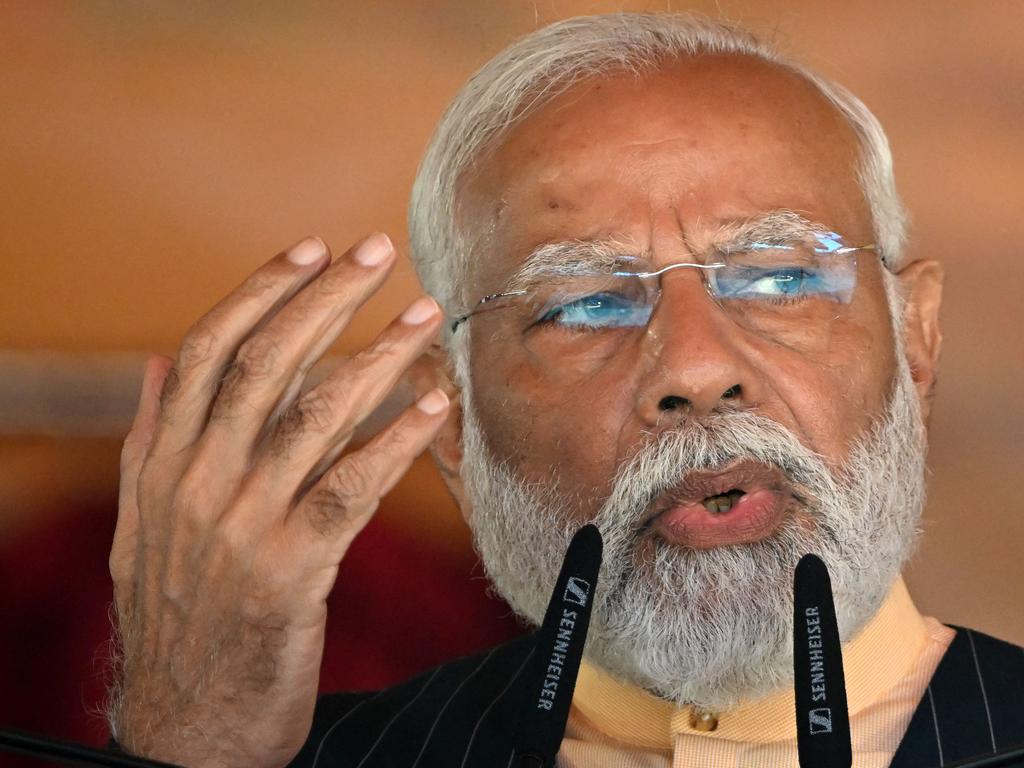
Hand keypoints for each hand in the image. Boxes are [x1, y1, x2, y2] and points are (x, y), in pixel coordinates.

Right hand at [108, 234, 448, 767]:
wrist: (184, 721)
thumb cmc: (177, 612)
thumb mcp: (142, 523)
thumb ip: (150, 439)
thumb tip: (157, 362)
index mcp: (162, 461)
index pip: (207, 349)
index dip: (260, 291)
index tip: (310, 250)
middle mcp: (197, 480)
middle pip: (267, 363)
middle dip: (326, 298)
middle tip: (377, 250)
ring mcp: (243, 523)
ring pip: (316, 414)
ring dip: (378, 355)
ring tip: (424, 315)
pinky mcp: (292, 568)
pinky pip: (354, 486)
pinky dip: (398, 438)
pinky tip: (435, 403)